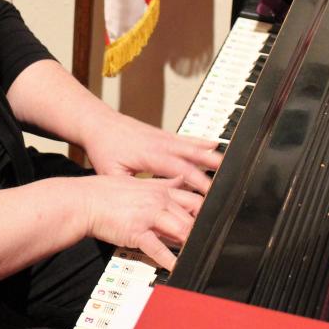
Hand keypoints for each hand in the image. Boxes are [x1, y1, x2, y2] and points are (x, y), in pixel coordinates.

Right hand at [79, 174, 202, 270]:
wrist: (84, 201)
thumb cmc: (106, 193)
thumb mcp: (137, 182)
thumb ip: (162, 183)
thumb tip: (180, 180)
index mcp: (160, 190)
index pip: (193, 199)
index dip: (206, 212)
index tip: (215, 222)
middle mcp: (158, 201)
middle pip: (191, 216)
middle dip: (202, 231)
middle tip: (212, 242)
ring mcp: (149, 215)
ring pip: (181, 230)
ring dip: (191, 244)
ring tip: (200, 255)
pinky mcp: (137, 231)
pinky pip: (158, 248)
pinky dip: (169, 260)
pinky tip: (176, 268)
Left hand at [80, 113, 221, 194]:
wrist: (99, 124)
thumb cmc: (104, 148)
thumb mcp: (111, 173)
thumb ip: (131, 188)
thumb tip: (146, 205)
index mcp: (151, 155)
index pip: (180, 170)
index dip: (197, 181)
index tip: (209, 193)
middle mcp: (161, 144)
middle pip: (192, 157)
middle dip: (211, 169)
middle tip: (229, 182)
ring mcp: (164, 138)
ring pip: (193, 146)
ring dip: (211, 155)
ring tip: (230, 165)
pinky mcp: (163, 135)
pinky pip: (187, 139)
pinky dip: (202, 142)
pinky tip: (214, 144)